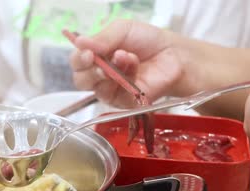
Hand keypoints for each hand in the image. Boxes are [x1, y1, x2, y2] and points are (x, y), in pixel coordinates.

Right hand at [69, 20, 183, 106]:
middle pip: (80, 80)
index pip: (76, 63)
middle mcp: (99, 76)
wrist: (172, 54)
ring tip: (126, 56)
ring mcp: (111, 90)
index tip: (87, 52)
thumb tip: (79, 42)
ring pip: (97, 88)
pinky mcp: (124, 102)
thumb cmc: (147, 41)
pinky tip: (135, 65)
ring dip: (112, 69)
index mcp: (95, 58)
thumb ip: (101, 37)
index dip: (78, 59)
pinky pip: (117, 93)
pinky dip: (126, 76)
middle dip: (88, 69)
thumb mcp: (122, 29)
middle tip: (95, 58)